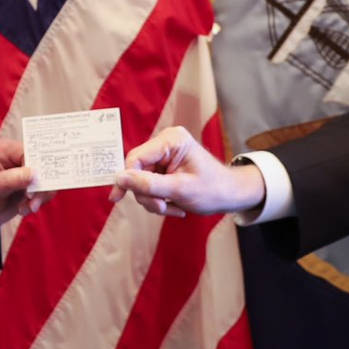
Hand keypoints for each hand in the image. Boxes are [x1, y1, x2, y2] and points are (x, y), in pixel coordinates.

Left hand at [0, 138, 46, 227]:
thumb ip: (11, 179)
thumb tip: (34, 174)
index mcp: (5, 150)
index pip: (29, 152)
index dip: (35, 168)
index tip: (32, 188)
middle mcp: (18, 158)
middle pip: (42, 164)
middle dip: (42, 184)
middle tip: (32, 201)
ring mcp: (26, 173)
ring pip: (47, 179)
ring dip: (41, 196)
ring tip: (27, 208)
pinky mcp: (30, 186)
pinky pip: (45, 191)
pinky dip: (38, 202)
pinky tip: (24, 209)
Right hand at [111, 126, 264, 217]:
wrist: (231, 195)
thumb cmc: (213, 190)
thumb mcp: (179, 190)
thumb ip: (148, 184)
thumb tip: (120, 178)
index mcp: (171, 140)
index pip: (136, 158)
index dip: (126, 179)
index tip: (118, 198)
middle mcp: (166, 143)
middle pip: (136, 170)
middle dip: (147, 194)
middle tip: (162, 208)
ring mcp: (165, 155)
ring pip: (141, 181)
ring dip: (153, 200)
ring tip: (172, 208)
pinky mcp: (165, 168)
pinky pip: (149, 185)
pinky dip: (158, 199)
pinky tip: (173, 205)